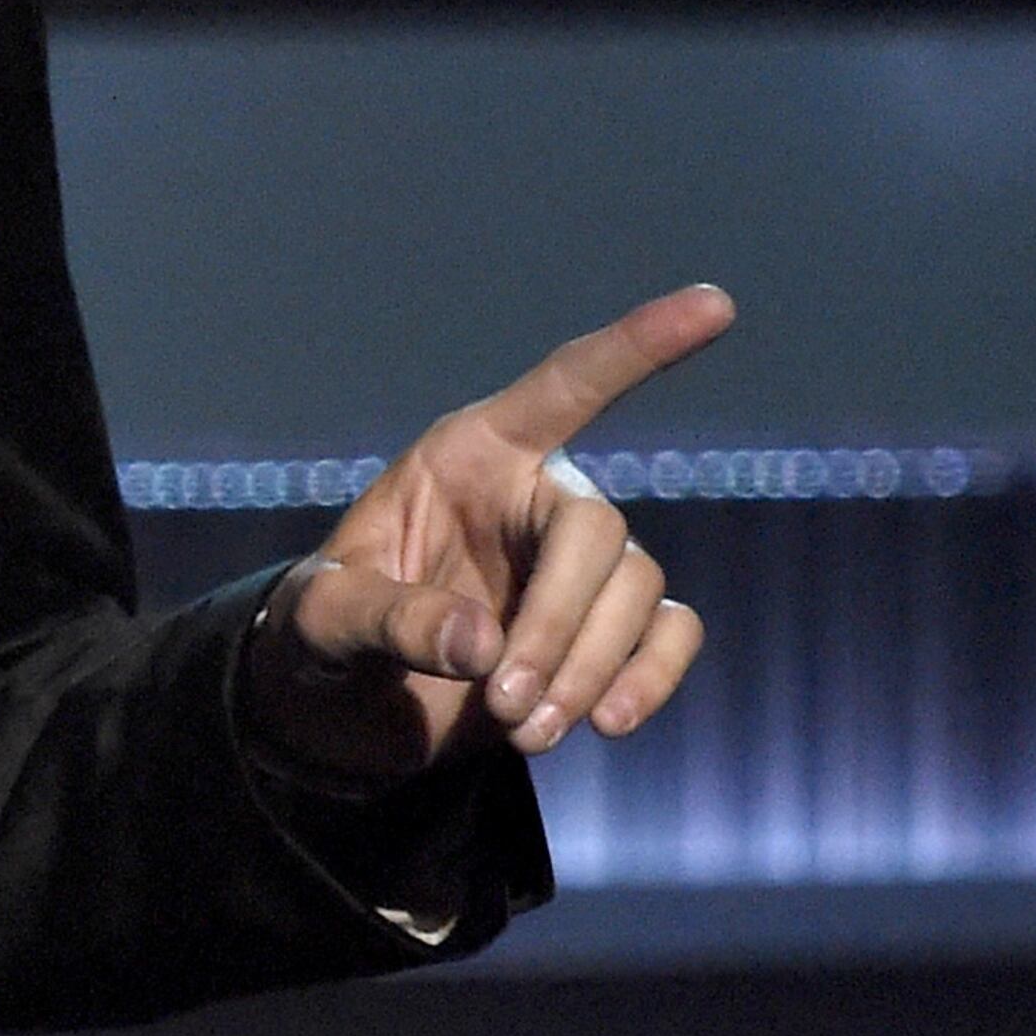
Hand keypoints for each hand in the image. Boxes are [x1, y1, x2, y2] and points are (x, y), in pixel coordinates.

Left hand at [241, 284, 733, 785]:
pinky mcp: (604, 632)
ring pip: (637, 592)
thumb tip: (481, 645)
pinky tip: (605, 723)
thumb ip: (386, 618)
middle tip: (508, 706)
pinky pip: (666, 635)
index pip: (564, 386)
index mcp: (469, 457)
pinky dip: (648, 679)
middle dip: (560, 624)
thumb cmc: (318, 634)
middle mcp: (534, 497)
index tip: (716, 304)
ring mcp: (576, 567)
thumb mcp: (320, 619)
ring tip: (525, 731)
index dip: (637, 346)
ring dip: (589, 668)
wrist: (338, 712)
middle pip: (597, 533)